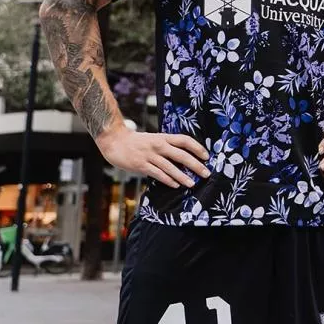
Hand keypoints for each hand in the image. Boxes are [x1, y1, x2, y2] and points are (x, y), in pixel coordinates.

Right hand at [96, 125, 210, 189]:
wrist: (116, 141)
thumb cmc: (138, 142)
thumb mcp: (155, 139)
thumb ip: (168, 146)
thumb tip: (185, 157)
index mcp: (164, 137)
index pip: (185, 140)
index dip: (197, 148)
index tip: (206, 156)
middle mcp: (159, 145)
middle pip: (181, 155)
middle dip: (195, 165)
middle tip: (206, 173)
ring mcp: (150, 155)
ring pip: (170, 167)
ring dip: (183, 176)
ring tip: (192, 183)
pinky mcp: (141, 165)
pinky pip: (157, 174)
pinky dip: (168, 180)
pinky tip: (176, 185)